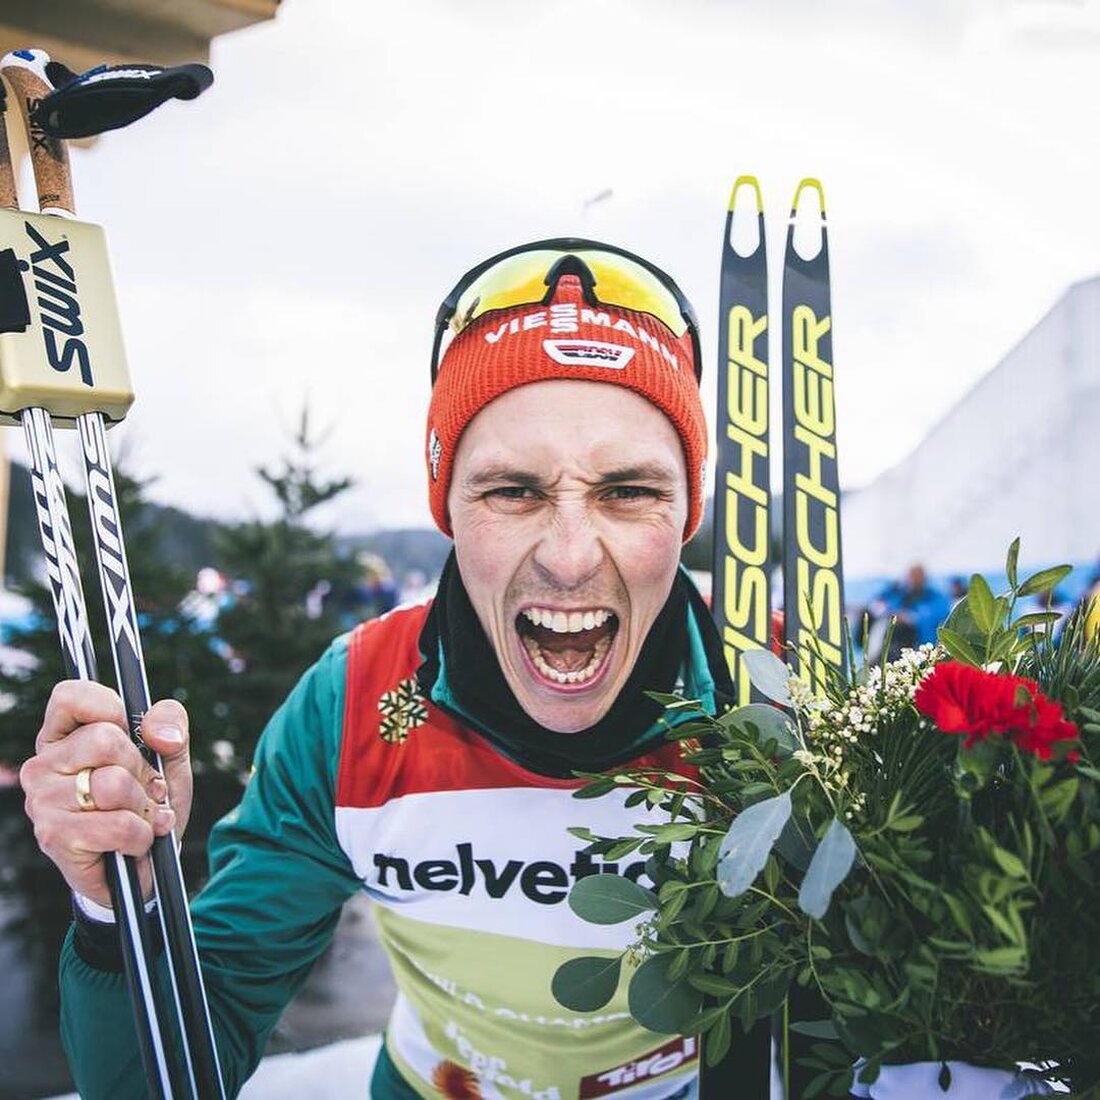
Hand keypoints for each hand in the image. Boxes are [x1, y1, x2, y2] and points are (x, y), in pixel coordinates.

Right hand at [20, 681, 193, 908]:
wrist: (143, 865)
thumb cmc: (149, 801)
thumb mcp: (170, 757)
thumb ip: (171, 727)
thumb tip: (159, 733)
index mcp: (64, 735)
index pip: (71, 695)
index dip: (110, 707)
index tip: (130, 732)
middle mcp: (43, 764)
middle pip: (105, 739)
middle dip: (142, 769)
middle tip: (145, 790)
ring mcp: (43, 801)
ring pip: (113, 784)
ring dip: (144, 806)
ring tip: (142, 817)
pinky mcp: (54, 837)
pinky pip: (118, 825)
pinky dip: (141, 836)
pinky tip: (136, 842)